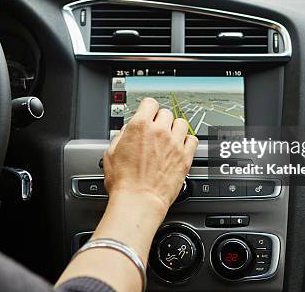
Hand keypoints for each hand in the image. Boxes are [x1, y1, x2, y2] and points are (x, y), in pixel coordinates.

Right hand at [103, 97, 198, 212]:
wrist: (139, 200)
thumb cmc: (124, 182)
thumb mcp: (110, 153)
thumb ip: (121, 136)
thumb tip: (127, 131)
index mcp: (140, 126)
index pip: (150, 103)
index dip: (148, 109)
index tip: (148, 114)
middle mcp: (159, 131)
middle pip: (166, 112)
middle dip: (160, 120)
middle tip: (156, 131)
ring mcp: (174, 143)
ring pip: (182, 123)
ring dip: (175, 128)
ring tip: (170, 137)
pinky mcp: (185, 157)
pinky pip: (193, 139)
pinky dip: (188, 141)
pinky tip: (180, 147)